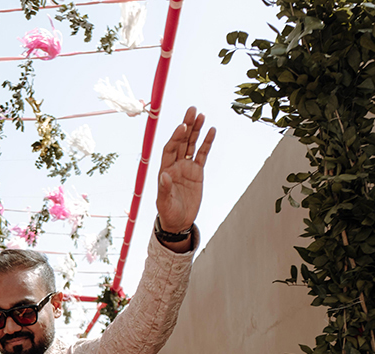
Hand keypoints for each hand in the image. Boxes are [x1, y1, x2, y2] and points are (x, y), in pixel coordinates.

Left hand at [155, 107, 215, 234]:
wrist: (178, 222)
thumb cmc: (168, 213)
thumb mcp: (164, 203)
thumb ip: (164, 189)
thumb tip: (163, 175)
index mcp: (165, 169)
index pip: (170, 149)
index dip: (175, 137)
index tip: (182, 126)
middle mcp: (175, 165)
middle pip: (181, 141)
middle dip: (186, 126)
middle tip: (192, 110)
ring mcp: (186, 167)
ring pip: (191, 145)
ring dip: (196, 130)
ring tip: (201, 115)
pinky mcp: (197, 172)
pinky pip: (202, 154)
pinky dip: (206, 143)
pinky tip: (211, 131)